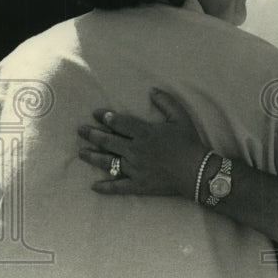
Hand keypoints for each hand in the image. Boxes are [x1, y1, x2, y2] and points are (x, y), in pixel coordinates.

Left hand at [77, 89, 206, 199]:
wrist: (197, 171)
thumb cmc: (189, 143)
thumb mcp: (181, 117)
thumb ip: (166, 102)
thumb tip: (152, 90)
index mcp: (144, 133)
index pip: (119, 123)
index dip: (106, 117)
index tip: (96, 114)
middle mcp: (135, 150)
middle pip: (108, 141)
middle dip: (92, 134)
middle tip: (80, 130)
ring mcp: (135, 169)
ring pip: (108, 162)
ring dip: (92, 157)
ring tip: (81, 152)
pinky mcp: (138, 185)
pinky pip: (118, 187)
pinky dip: (105, 187)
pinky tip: (94, 186)